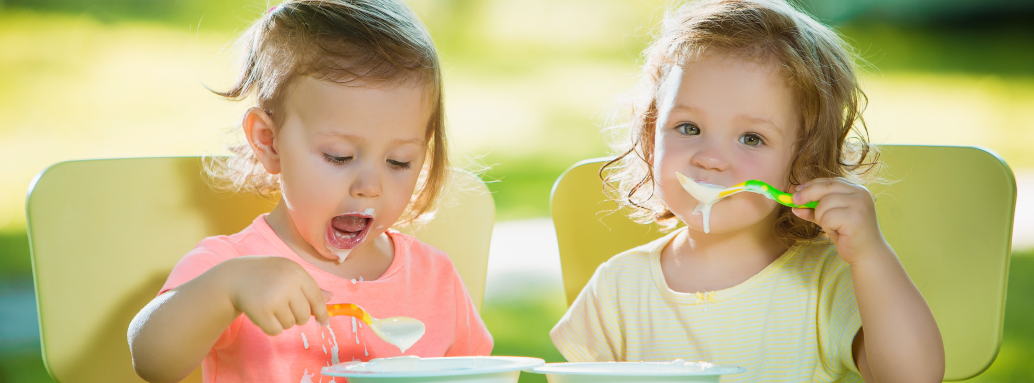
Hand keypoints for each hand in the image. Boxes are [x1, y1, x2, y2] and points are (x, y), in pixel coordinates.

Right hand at [214, 256, 332, 334]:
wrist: (235, 276)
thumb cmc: (267, 275)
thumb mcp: (289, 273)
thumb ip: (309, 286)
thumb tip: (330, 297)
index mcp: (297, 273)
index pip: (316, 298)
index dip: (322, 313)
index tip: (324, 322)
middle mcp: (287, 284)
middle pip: (305, 315)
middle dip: (298, 317)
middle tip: (284, 307)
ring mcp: (274, 298)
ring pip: (290, 324)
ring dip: (282, 320)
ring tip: (270, 306)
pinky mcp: (261, 311)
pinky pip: (276, 330)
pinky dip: (271, 327)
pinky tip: (263, 314)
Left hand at [791, 177, 888, 264]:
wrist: (868, 254)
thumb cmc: (848, 236)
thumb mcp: (829, 219)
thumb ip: (814, 210)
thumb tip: (793, 204)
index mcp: (856, 190)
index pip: (829, 181)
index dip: (810, 185)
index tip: (795, 190)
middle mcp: (860, 193)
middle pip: (825, 187)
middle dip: (806, 194)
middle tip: (794, 202)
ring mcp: (859, 204)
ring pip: (824, 204)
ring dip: (821, 218)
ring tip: (832, 227)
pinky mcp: (855, 217)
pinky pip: (827, 217)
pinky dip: (827, 226)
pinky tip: (838, 233)